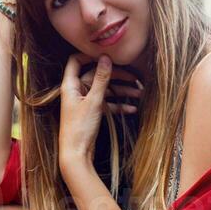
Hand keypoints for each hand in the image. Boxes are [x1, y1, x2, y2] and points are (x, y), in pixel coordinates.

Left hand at [58, 53, 144, 171]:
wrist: (76, 154)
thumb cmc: (80, 128)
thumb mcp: (94, 101)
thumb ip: (101, 78)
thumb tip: (106, 58)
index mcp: (71, 85)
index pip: (76, 61)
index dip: (90, 56)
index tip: (108, 56)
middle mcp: (77, 91)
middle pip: (97, 75)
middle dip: (116, 76)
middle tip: (134, 78)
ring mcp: (85, 102)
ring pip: (105, 90)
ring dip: (122, 92)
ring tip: (139, 94)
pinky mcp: (92, 112)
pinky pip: (107, 104)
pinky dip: (118, 106)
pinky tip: (132, 110)